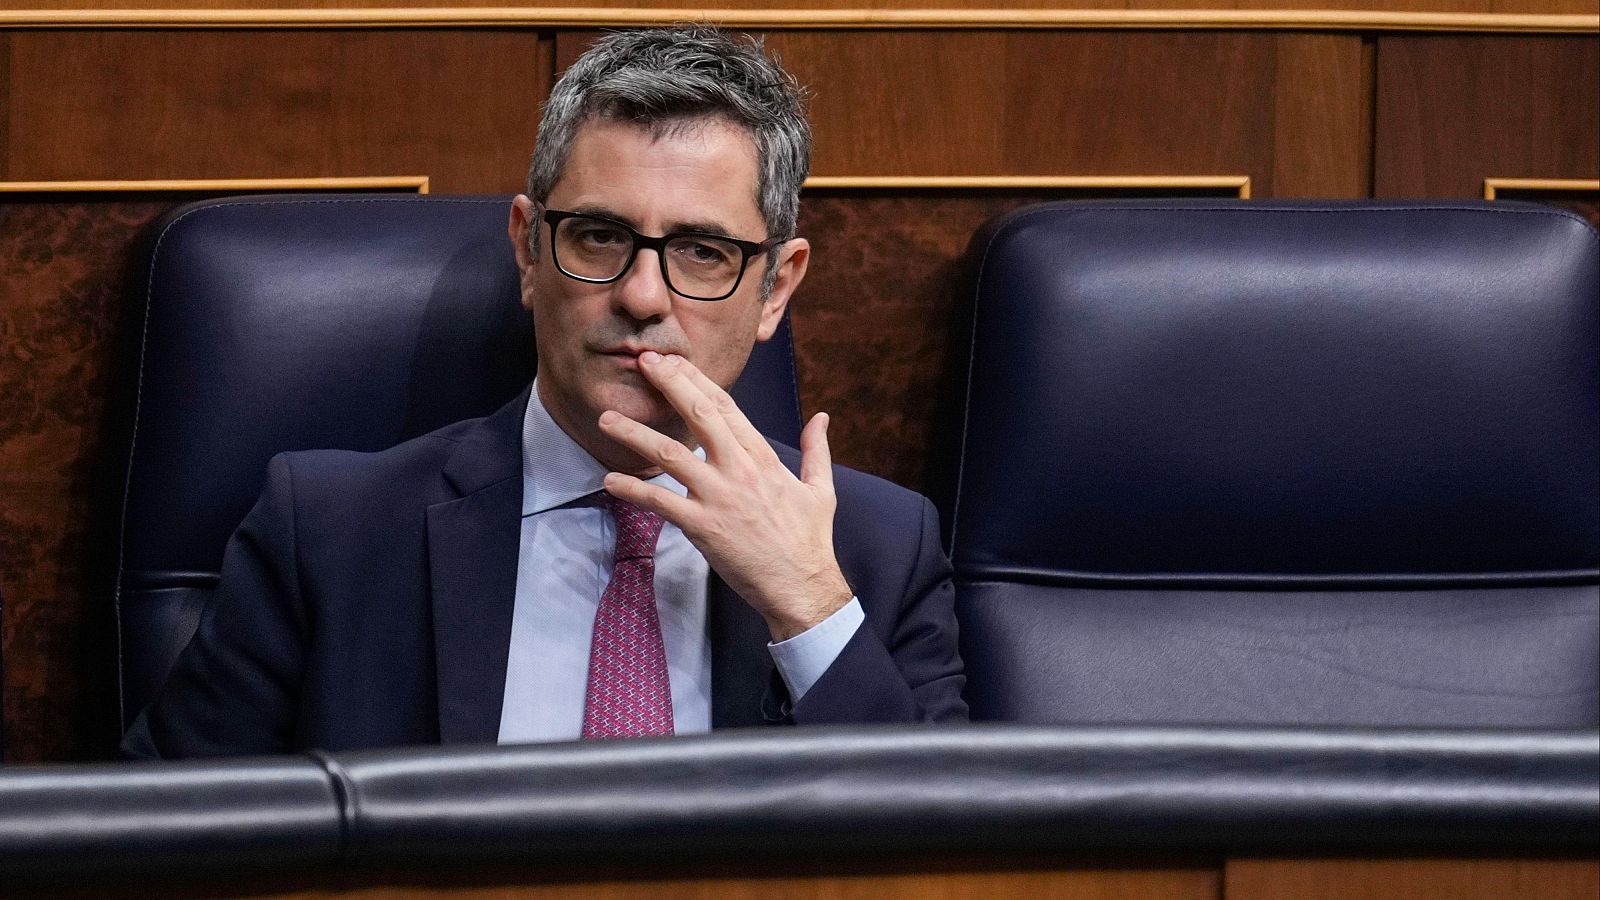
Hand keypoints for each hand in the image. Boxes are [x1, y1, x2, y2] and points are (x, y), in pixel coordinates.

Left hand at [598, 351, 853, 640]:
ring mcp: (719, 497)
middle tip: (642, 362)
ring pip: (670, 454)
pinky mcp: (703, 526)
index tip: (675, 361)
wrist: (802, 585)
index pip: (726, 407)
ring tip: (606, 419)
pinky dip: (633, 490)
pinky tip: (610, 481)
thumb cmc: (810, 540)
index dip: (697, 380)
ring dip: (635, 434)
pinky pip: (660, 502)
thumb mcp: (821, 489)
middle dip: (669, 384)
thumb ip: (817, 449)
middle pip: (699, 414)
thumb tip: (822, 418)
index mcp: (763, 458)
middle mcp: (739, 470)